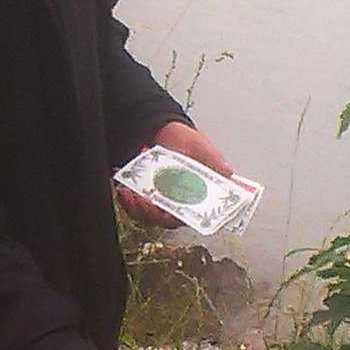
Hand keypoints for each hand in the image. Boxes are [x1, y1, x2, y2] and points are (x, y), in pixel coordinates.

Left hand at [117, 117, 235, 223]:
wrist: (162, 130)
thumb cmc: (184, 140)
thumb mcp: (199, 145)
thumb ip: (212, 158)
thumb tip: (227, 172)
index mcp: (198, 195)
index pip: (191, 216)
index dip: (177, 216)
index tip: (165, 210)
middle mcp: (180, 203)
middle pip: (166, 219)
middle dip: (152, 213)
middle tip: (142, 200)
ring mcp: (161, 201)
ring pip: (149, 216)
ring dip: (137, 209)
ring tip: (128, 192)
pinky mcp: (145, 197)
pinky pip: (135, 208)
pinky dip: (128, 202)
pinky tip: (123, 190)